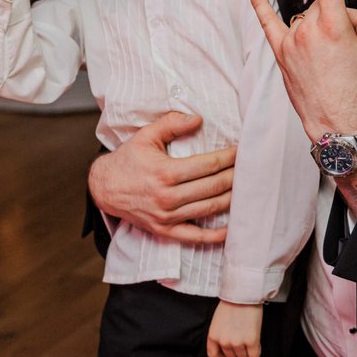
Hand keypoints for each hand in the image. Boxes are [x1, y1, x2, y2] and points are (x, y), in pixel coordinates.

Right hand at [87, 111, 234, 244]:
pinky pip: (194, 237)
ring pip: (209, 209)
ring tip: (246, 189)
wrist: (105, 188)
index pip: (207, 165)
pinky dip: (214, 236)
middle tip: (251, 168)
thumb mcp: (146, 135)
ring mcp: (166, 216)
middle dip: (235, 176)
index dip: (228, 158)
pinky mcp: (164, 230)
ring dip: (231, 199)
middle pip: (213, 187)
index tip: (242, 151)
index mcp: (165, 172)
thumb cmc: (128, 159)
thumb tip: (198, 118)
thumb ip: (172, 124)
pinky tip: (231, 229)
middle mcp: (167, 197)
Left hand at [207, 301, 262, 356]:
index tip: (227, 352)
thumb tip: (226, 345)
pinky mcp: (252, 341)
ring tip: (248, 335)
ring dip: (246, 349)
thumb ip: (219, 334)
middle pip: (231, 356)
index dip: (222, 355)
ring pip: (243, 356)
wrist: (244, 294)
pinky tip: (255, 342)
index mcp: (213, 336)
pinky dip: (256, 351)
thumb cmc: (232, 303)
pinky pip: (254, 356)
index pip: (214, 355)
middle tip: (241, 336)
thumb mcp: (218, 321)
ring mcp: (238, 342)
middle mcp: (224, 341)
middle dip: (236, 349)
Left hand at [248, 0, 356, 140]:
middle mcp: (308, 30)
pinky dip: (259, 5)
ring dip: (318, 27)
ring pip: (306, 16)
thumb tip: (347, 11)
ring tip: (330, 59)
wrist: (340, 124)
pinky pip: (268, 23)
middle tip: (346, 50)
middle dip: (336, 18)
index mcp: (335, 27)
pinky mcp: (281, 54)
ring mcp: (291, 42)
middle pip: (322, 4)